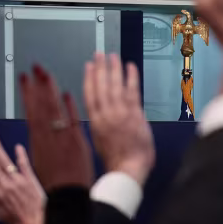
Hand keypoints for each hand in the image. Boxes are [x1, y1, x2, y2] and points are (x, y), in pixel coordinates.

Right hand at [20, 66, 94, 191]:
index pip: (30, 110)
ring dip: (50, 90)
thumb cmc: (53, 184)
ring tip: (45, 73)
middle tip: (35, 67)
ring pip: (54, 109)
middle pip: (41, 105)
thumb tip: (36, 131)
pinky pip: (73, 121)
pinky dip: (69, 107)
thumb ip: (39, 143)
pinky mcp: (78, 143)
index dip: (27, 92)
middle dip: (38, 84)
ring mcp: (63, 138)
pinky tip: (66, 93)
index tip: (24, 77)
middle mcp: (47, 136)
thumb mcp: (39, 162)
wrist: (67, 198)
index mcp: (36, 141)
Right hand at [83, 52, 154, 184]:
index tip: (88, 66)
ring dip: (113, 69)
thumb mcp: (101, 141)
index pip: (90, 95)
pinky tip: (130, 66)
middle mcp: (104, 115)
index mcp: (94, 122)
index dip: (89, 79)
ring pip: (114, 86)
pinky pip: (131, 91)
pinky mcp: (133, 114)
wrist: (127, 169)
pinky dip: (130, 77)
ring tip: (112, 56)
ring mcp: (119, 113)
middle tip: (99, 54)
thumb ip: (102, 126)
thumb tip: (105, 115)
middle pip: (100, 87)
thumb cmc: (116, 160)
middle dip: (99, 69)